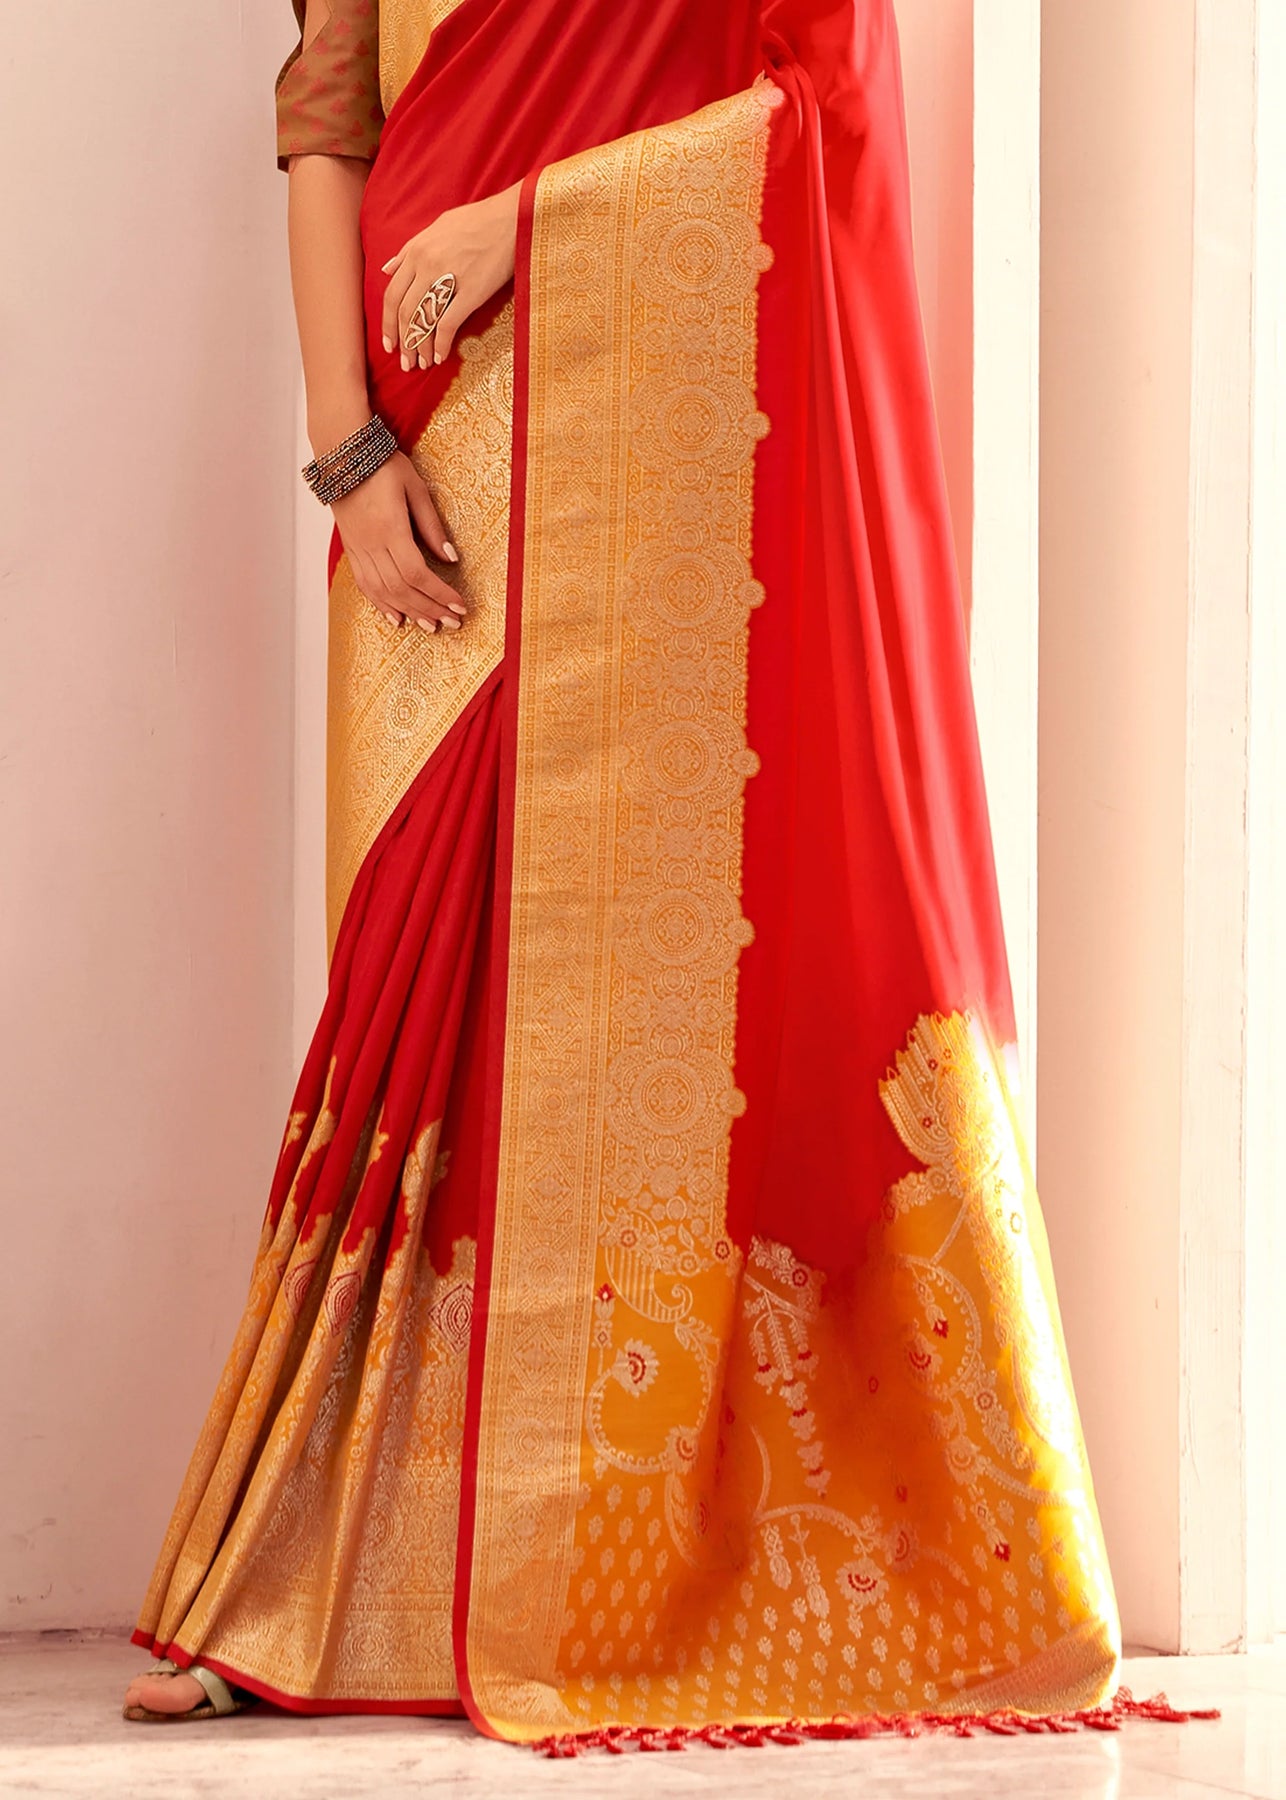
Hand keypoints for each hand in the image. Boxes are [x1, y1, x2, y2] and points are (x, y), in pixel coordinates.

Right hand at [331, 452, 465, 632]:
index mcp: (390, 527)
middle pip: (402, 588)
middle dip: (429, 608)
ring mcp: (358, 548)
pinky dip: (381, 604)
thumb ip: (432, 526)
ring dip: (409, 611)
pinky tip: (396, 617)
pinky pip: (365, 584)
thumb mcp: (416, 488)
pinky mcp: (351, 548)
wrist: (342, 453)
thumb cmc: (383, 465)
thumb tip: (451, 559)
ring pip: (383, 591)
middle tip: (451, 623)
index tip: (460, 606)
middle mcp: (371, 543)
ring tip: (430, 626)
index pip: (417, 573)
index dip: (440, 594)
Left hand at [381, 180, 521, 370]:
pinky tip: (441, 357)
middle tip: (404, 362)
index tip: (389, 341)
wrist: (510, 218)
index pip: (392, 294)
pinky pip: (448, 324)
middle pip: (404, 312)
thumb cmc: (478, 221)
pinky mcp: (471, 292)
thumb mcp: (437, 227)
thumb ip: (410, 249)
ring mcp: (447, 279)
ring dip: (419, 348)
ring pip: (422, 321)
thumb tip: (388, 268)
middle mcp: (426, 265)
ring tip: (420, 365)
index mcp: (416, 250)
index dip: (387, 322)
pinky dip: (441, 344)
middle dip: (402, 341)